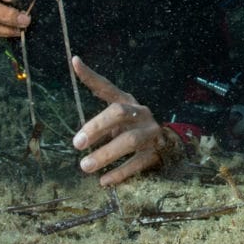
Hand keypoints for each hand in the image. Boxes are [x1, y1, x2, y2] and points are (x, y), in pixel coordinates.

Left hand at [70, 56, 172, 185]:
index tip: (74, 62)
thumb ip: (98, 119)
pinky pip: (139, 163)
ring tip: (85, 166)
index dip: (91, 76)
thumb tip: (76, 125)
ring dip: (106, 154)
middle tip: (77, 143)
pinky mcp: (156, 152)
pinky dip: (121, 172)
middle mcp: (140, 114)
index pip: (107, 87)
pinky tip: (104, 181)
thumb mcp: (117, 121)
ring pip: (130, 140)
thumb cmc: (132, 131)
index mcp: (128, 103)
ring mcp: (151, 133)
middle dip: (97, 127)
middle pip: (120, 113)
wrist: (169, 146)